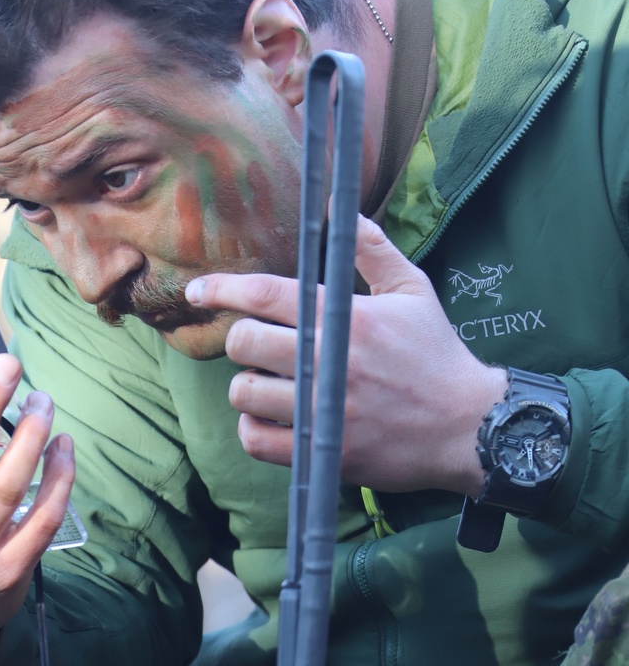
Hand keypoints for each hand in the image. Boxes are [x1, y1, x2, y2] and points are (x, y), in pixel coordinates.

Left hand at [185, 215, 506, 495]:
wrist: (468, 427)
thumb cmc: (437, 355)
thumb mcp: (414, 291)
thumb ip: (372, 250)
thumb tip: (341, 212)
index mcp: (347, 319)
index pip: (265, 295)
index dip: (221, 289)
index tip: (197, 291)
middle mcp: (330, 363)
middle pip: (243, 342)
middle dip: (240, 339)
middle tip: (257, 345)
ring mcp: (324, 412)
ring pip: (244, 393)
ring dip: (248, 385)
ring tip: (271, 382)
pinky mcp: (322, 453)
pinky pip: (257, 440)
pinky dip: (253, 427)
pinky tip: (269, 417)